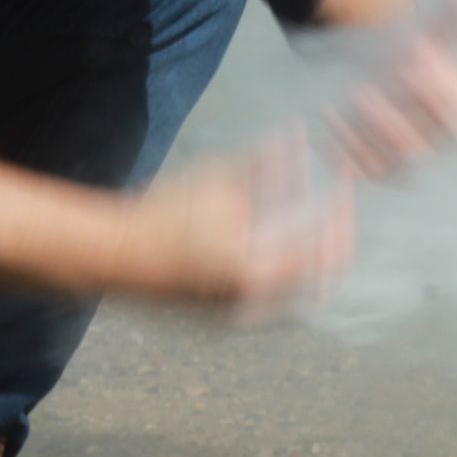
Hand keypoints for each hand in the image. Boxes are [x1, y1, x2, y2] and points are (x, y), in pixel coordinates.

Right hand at [129, 127, 354, 314]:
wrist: (112, 254)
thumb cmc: (161, 212)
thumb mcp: (216, 180)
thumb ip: (263, 163)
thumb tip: (299, 135)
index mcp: (254, 267)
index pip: (321, 242)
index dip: (339, 209)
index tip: (344, 184)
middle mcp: (253, 301)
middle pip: (325, 282)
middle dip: (340, 242)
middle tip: (340, 211)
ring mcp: (240, 317)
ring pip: (306, 301)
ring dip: (321, 267)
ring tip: (322, 231)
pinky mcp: (228, 321)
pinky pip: (279, 309)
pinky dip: (295, 283)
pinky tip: (292, 252)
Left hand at [319, 0, 456, 181]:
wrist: (384, 64)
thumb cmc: (414, 48)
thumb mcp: (434, 28)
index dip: (440, 98)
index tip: (413, 62)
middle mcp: (438, 145)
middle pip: (421, 149)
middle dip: (391, 122)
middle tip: (363, 90)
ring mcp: (408, 160)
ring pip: (391, 166)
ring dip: (362, 138)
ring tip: (338, 104)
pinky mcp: (377, 169)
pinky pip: (364, 172)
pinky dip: (344, 151)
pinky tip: (327, 122)